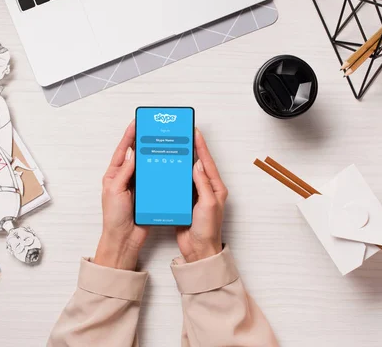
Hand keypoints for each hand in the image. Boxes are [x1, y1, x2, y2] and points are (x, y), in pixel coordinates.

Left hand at [95, 121, 148, 269]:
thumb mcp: (115, 191)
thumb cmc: (114, 217)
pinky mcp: (148, 193)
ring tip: (162, 143)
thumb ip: (124, 171)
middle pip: (137, 155)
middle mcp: (126, 178)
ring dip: (154, 156)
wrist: (125, 238)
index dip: (129, 136)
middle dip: (144, 142)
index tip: (136, 123)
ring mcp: (138, 185)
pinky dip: (161, 171)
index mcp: (114, 174)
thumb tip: (132, 152)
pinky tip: (168, 165)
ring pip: (148, 165)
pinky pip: (156, 178)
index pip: (123, 150)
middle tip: (153, 129)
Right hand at [176, 129, 227, 262]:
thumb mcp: (207, 204)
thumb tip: (197, 163)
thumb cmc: (207, 230)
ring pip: (186, 173)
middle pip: (197, 164)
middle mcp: (206, 189)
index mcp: (216, 188)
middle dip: (191, 149)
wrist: (198, 250)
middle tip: (182, 135)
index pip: (207, 162)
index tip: (194, 132)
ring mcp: (195, 195)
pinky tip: (166, 169)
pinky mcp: (184, 202)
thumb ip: (202, 183)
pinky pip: (178, 184)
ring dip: (180, 161)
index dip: (201, 146)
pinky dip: (173, 175)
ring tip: (173, 147)